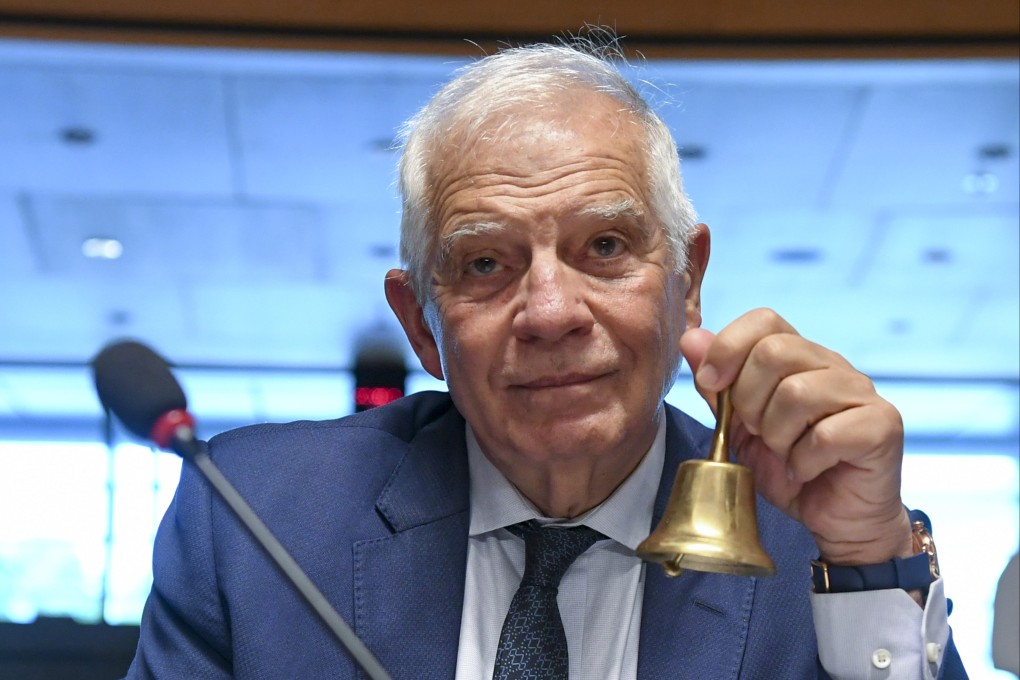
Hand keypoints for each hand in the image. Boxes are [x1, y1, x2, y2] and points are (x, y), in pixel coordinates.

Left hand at [681, 308, 912, 565]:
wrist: (836, 519)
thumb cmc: (789, 468)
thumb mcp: (739, 428)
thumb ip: (716, 385)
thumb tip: (691, 338)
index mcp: (799, 356)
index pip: (764, 320)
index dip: (729, 346)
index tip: (712, 383)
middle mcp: (833, 365)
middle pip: (774, 352)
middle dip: (749, 401)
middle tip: (759, 433)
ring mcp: (862, 392)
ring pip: (797, 392)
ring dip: (777, 435)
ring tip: (785, 453)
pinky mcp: (883, 425)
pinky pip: (826, 435)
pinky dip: (803, 462)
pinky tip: (807, 471)